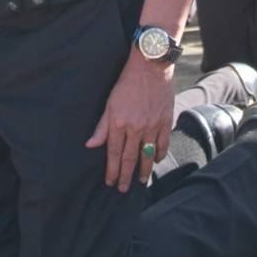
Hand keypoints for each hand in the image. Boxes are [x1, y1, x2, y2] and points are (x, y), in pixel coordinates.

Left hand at [85, 51, 173, 192]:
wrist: (150, 66)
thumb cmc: (127, 82)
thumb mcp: (109, 103)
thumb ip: (101, 126)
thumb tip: (90, 145)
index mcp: (119, 123)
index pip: (113, 153)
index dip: (111, 170)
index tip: (109, 181)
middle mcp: (136, 128)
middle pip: (130, 158)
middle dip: (125, 176)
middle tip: (123, 189)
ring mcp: (152, 126)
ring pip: (147, 155)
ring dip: (143, 171)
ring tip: (140, 182)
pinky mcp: (165, 121)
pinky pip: (163, 144)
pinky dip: (159, 154)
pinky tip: (155, 161)